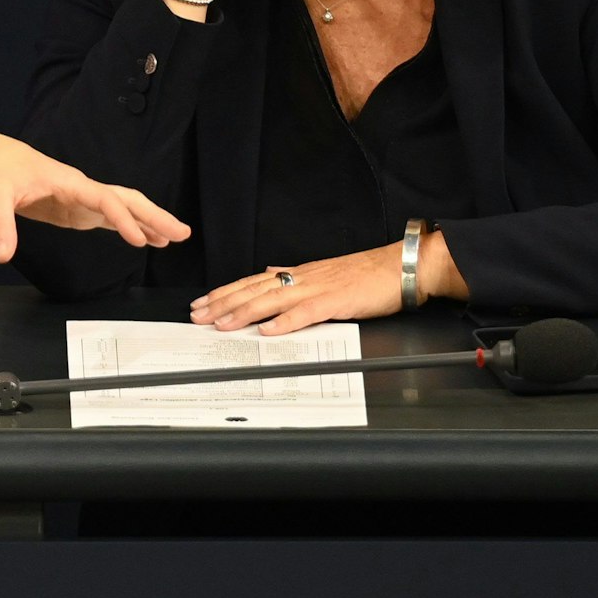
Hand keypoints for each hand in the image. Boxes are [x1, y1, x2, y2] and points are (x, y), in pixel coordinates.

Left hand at [0, 133, 190, 262]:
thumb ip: (0, 225)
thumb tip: (3, 256)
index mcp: (68, 182)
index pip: (104, 199)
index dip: (123, 219)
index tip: (139, 240)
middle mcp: (82, 189)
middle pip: (127, 199)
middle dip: (154, 215)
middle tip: (182, 233)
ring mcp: (83, 199)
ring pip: (125, 207)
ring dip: (150, 221)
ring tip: (175, 238)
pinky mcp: (78, 209)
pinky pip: (112, 218)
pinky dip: (132, 228)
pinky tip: (148, 240)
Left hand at [191, 227, 467, 333]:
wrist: (400, 267)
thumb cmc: (366, 273)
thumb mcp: (323, 272)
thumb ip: (294, 275)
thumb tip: (269, 273)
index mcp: (298, 274)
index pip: (252, 283)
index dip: (225, 293)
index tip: (201, 303)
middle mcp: (302, 279)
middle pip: (254, 290)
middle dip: (222, 303)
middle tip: (197, 315)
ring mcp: (317, 289)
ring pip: (272, 300)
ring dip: (243, 312)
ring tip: (221, 323)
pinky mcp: (336, 302)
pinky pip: (306, 313)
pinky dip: (284, 322)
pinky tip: (267, 331)